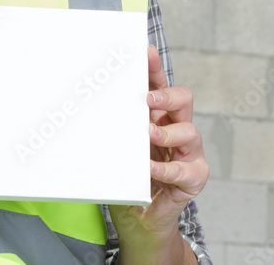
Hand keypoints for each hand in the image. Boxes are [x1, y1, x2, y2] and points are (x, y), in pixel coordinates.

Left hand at [109, 45, 207, 259]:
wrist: (138, 220)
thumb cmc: (127, 177)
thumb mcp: (116, 147)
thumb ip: (111, 127)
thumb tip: (80, 105)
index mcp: (157, 116)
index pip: (159, 85)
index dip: (154, 68)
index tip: (145, 53)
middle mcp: (175, 128)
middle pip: (183, 99)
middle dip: (166, 95)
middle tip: (148, 99)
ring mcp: (188, 153)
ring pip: (189, 131)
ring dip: (167, 133)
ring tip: (148, 136)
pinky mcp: (193, 177)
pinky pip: (185, 169)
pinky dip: (166, 169)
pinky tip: (150, 170)